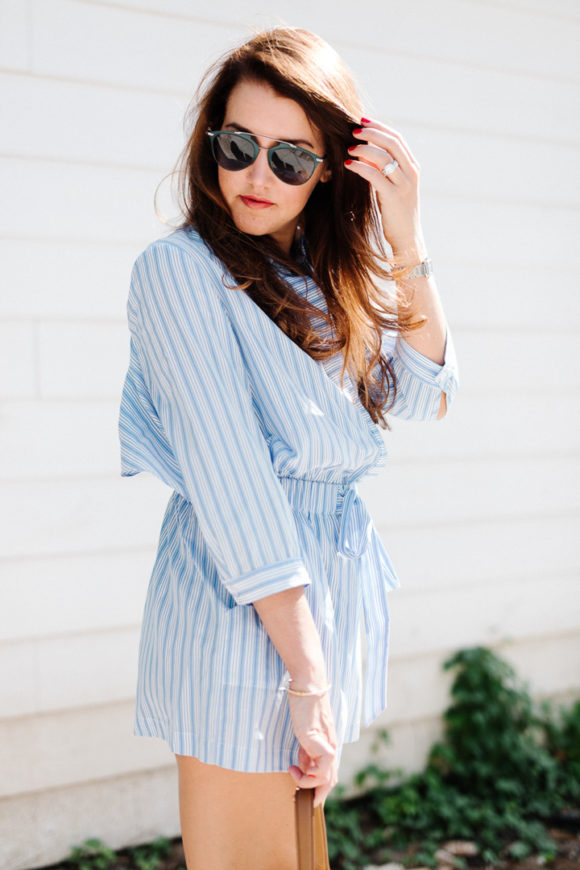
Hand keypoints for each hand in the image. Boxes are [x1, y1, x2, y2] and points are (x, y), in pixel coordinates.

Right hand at [287, 689, 338, 807]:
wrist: (307, 685)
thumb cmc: (303, 705)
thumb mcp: (305, 733)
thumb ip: (306, 751)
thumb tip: (304, 768)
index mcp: (328, 745)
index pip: (328, 775)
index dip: (319, 789)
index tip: (304, 796)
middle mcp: (331, 747)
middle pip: (330, 781)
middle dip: (316, 796)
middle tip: (298, 799)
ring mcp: (327, 745)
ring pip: (327, 779)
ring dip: (308, 785)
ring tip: (293, 775)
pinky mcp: (320, 741)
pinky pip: (322, 769)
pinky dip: (308, 775)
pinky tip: (293, 766)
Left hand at [345, 116, 426, 259]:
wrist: (408, 238)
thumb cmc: (396, 213)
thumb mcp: (392, 187)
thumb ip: (384, 171)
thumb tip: (365, 154)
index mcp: (412, 168)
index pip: (397, 139)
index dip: (380, 127)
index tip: (363, 121)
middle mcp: (411, 173)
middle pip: (392, 143)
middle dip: (372, 133)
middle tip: (353, 130)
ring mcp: (404, 185)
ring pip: (384, 157)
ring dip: (364, 149)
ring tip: (350, 148)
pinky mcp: (394, 197)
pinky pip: (375, 176)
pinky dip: (360, 167)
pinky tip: (348, 164)